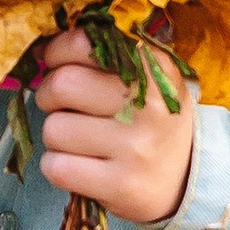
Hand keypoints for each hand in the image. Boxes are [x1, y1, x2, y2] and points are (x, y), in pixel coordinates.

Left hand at [33, 29, 199, 223]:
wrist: (188, 178)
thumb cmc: (152, 120)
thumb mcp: (146, 78)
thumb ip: (103, 56)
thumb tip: (41, 50)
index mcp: (154, 68)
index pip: (83, 44)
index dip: (58, 52)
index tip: (58, 63)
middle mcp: (149, 106)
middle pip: (61, 84)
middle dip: (50, 95)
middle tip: (63, 105)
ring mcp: (136, 148)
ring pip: (54, 129)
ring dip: (56, 135)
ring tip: (81, 140)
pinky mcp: (121, 185)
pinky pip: (56, 167)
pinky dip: (57, 166)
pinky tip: (81, 165)